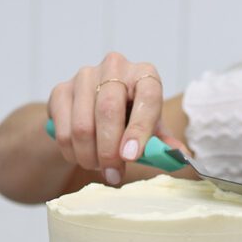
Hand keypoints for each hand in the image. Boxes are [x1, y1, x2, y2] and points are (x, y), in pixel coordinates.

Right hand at [47, 52, 185, 184]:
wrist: (93, 110)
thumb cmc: (130, 119)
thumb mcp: (151, 130)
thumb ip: (164, 144)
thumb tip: (181, 159)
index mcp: (145, 74)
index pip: (147, 97)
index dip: (139, 128)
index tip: (131, 156)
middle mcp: (115, 67)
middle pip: (108, 110)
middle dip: (109, 151)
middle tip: (114, 174)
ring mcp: (84, 76)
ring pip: (82, 125)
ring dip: (89, 156)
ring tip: (99, 167)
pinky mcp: (60, 90)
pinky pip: (62, 130)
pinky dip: (72, 153)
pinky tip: (81, 157)